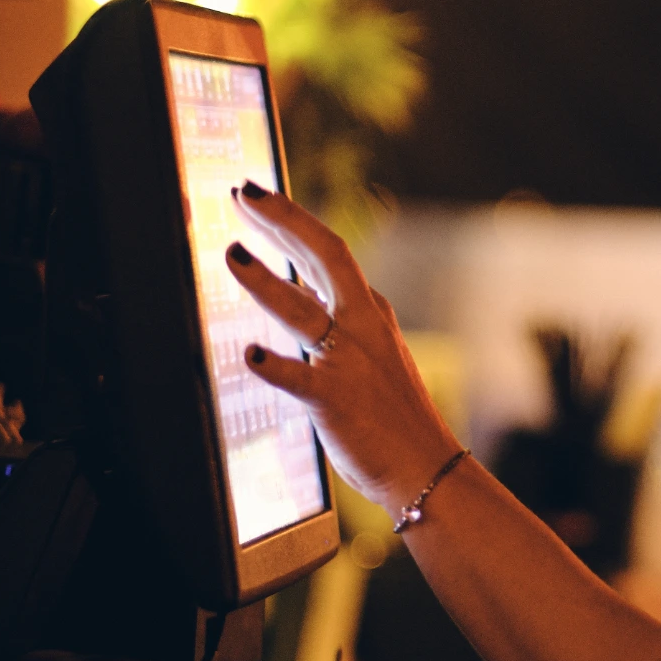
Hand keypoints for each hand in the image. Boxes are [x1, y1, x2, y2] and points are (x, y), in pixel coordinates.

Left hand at [224, 182, 461, 507]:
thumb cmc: (394, 415)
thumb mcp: (369, 354)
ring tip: (233, 255)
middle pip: (325, 258)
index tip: (256, 195)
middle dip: (283, 222)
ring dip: (267, 282)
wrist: (428, 468)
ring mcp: (351, 361)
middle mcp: (362, 327)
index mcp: (368, 314)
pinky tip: (249, 353)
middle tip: (244, 193)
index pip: (329, 251)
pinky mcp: (337, 400)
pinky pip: (301, 378)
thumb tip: (293, 290)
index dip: (290, 218)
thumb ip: (333, 321)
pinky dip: (275, 364)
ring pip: (304, 311)